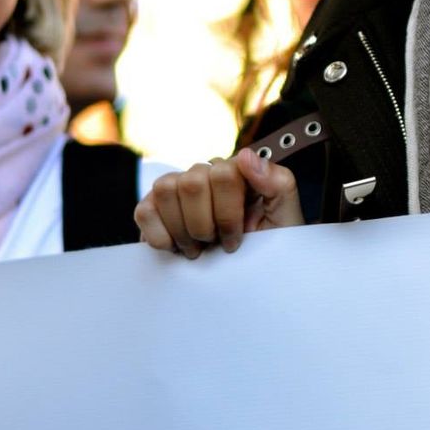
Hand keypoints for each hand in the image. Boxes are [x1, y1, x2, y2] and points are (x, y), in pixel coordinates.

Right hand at [134, 148, 303, 256]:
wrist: (249, 274)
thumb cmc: (270, 243)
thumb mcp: (285, 215)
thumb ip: (277, 182)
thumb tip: (245, 156)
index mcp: (238, 169)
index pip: (223, 173)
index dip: (228, 213)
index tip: (237, 237)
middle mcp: (206, 172)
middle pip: (192, 181)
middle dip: (204, 223)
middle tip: (215, 242)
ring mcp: (178, 188)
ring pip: (165, 189)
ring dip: (182, 229)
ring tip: (198, 246)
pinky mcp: (153, 208)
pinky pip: (144, 210)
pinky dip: (158, 235)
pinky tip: (175, 247)